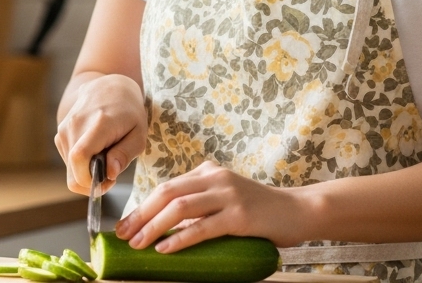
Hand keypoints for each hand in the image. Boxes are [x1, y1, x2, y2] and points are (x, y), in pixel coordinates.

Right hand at [55, 73, 147, 194]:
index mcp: (98, 124)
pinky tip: (95, 150)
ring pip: (70, 169)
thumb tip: (109, 174)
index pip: (80, 157)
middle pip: (73, 171)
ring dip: (87, 171)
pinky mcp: (60, 133)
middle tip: (111, 173)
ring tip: (105, 156)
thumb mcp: (139, 133)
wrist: (109, 86)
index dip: (89, 180)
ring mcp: (64, 128)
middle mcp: (75, 125)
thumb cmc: (129, 112)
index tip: (108, 182)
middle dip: (92, 182)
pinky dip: (82, 164)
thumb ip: (125, 154)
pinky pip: (68, 161)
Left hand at [113, 161, 304, 251]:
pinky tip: (165, 249)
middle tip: (124, 235)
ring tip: (139, 244)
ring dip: (154, 227)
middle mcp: (215, 178)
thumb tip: (165, 226)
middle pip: (166, 193)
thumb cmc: (259, 210)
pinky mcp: (239, 216)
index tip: (125, 225)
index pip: (166, 187)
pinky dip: (180, 239)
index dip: (142, 206)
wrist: (298, 211)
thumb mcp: (225, 198)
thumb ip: (200, 204)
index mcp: (208, 172)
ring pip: (179, 208)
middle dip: (141, 215)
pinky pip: (202, 227)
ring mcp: (228, 195)